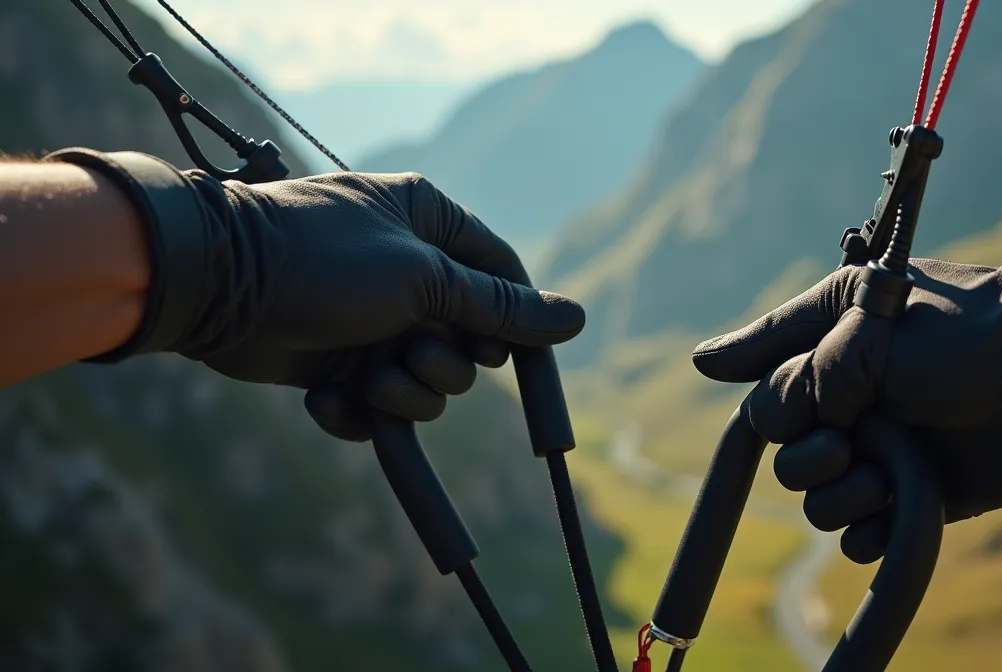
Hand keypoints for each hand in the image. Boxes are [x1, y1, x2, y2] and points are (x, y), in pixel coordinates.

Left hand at [194, 171, 584, 439]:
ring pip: (429, 382)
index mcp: (429, 223)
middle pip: (471, 340)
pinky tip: (330, 398)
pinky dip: (358, 412)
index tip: (517, 359)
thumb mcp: (421, 278)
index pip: (503, 275)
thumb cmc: (321, 262)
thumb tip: (576, 318)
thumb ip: (499, 306)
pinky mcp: (339, 363)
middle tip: (413, 355)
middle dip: (446, 363)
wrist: (214, 287)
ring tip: (367, 380)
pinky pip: (377, 407)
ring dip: (403, 392)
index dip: (517, 323)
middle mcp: (407, 269)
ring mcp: (372, 320)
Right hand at [691, 258, 1001, 562]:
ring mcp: (876, 451)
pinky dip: (870, 532)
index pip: (762, 390)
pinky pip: (857, 538)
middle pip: (782, 454)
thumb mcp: (869, 329)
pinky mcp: (908, 497)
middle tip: (856, 439)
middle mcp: (846, 402)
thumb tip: (703, 363)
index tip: (808, 405)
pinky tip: (899, 506)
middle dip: (812, 457)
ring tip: (891, 472)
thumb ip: (794, 364)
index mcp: (830, 350)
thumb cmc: (966, 335)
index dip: (775, 410)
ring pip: (816, 502)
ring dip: (845, 495)